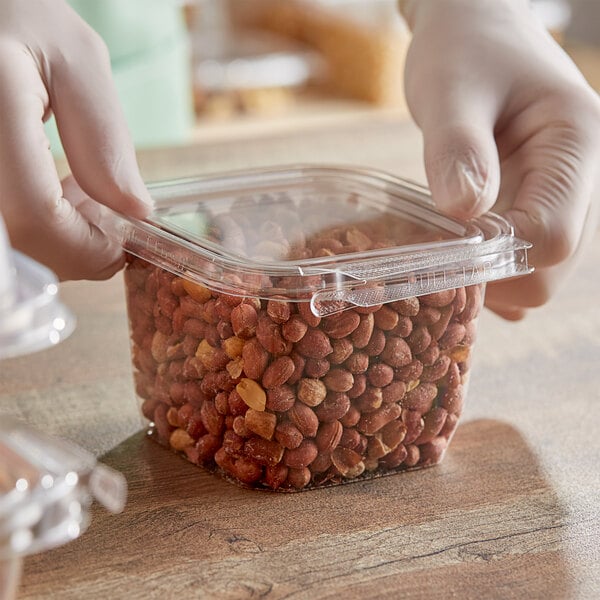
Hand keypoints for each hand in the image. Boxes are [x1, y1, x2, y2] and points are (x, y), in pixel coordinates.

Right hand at [0, 0, 152, 280]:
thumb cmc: (17, 11)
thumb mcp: (76, 59)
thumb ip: (105, 137)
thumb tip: (135, 210)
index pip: (37, 218)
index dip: (89, 248)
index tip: (125, 242)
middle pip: (22, 242)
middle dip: (76, 248)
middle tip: (107, 218)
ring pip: (12, 241)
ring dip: (56, 238)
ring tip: (81, 198)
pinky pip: (6, 223)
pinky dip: (37, 223)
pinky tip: (54, 193)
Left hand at [399, 0, 599, 318]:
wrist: (472, 30)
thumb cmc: (463, 48)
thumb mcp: (451, 89)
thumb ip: (458, 147)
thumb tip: (466, 212)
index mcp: (576, 145)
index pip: (552, 239)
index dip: (497, 261)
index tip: (444, 254)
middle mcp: (581, 177)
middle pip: (549, 267)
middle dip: (494, 278)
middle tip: (435, 261)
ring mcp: (560, 194)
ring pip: (536, 269)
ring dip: (489, 277)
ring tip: (440, 254)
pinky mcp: (535, 202)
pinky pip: (521, 256)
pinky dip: (489, 270)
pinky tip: (455, 255)